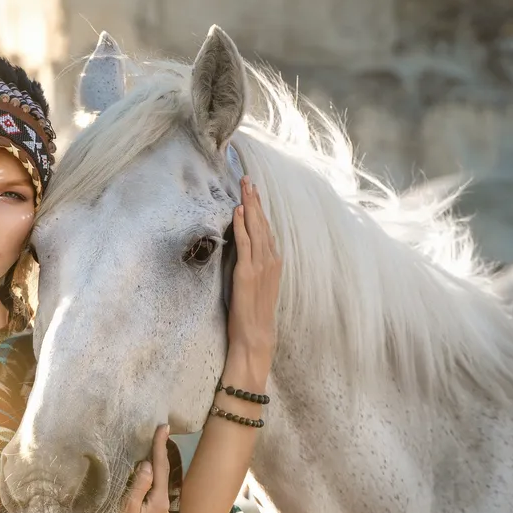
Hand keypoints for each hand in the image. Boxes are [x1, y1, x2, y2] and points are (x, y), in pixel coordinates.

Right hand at [81, 424, 172, 512]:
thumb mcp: (127, 509)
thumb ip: (139, 485)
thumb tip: (147, 464)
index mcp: (158, 502)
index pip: (160, 467)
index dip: (160, 446)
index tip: (163, 426)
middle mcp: (162, 507)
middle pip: (163, 474)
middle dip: (160, 453)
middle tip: (159, 432)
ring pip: (158, 483)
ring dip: (156, 465)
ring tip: (153, 448)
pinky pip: (153, 491)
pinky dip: (151, 478)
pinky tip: (146, 473)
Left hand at [227, 177, 281, 373]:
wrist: (256, 335)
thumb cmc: (254, 313)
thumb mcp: (258, 284)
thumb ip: (256, 265)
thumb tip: (248, 250)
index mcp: (273, 262)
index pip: (266, 228)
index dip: (259, 208)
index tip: (253, 190)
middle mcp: (270, 260)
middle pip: (263, 223)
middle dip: (254, 199)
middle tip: (247, 178)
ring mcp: (260, 265)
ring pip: (256, 228)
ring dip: (249, 205)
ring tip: (244, 186)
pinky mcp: (247, 272)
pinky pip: (245, 243)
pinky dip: (243, 225)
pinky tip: (238, 210)